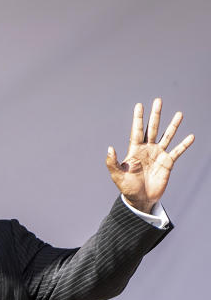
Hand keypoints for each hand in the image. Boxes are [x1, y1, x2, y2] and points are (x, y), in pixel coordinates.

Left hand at [107, 98, 194, 212]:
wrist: (140, 199)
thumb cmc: (127, 187)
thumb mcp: (117, 175)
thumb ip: (112, 162)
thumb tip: (109, 148)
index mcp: (134, 150)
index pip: (136, 130)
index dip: (138, 118)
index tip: (139, 105)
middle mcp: (147, 149)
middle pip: (152, 128)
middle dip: (155, 115)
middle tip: (158, 100)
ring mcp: (158, 154)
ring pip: (167, 136)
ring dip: (173, 125)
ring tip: (179, 113)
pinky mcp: (168, 162)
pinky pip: (177, 151)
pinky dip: (184, 144)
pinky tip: (191, 136)